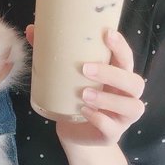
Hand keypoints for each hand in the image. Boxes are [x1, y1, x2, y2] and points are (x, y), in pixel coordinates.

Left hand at [25, 25, 144, 146]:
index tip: (107, 34)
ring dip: (108, 99)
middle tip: (85, 68)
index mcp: (119, 75)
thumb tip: (30, 29)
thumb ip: (52, 51)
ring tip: (84, 94)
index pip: (127, 58)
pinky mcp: (112, 135)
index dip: (121, 46)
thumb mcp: (67, 74)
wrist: (76, 131)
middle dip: (112, 74)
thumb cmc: (75, 95)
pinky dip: (99, 119)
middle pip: (134, 82)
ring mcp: (123, 117)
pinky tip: (84, 111)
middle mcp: (127, 95)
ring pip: (131, 107)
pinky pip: (112, 128)